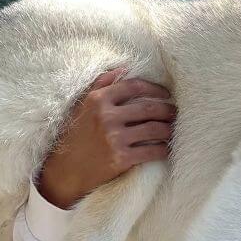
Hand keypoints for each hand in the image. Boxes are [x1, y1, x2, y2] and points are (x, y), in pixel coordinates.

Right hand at [37, 69, 174, 208]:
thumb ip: (101, 84)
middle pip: (149, 108)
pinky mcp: (121, 159)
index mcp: (98, 100)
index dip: (155, 89)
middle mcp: (106, 117)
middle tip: (176, 112)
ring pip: (154, 129)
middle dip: (167, 110)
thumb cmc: (75, 136)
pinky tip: (167, 149)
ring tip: (174, 129)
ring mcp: (114, 138)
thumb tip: (124, 68)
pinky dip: (164, 149)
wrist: (64, 172)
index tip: (166, 95)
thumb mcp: (82, 106)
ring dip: (169, 129)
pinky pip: (152, 151)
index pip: (134, 86)